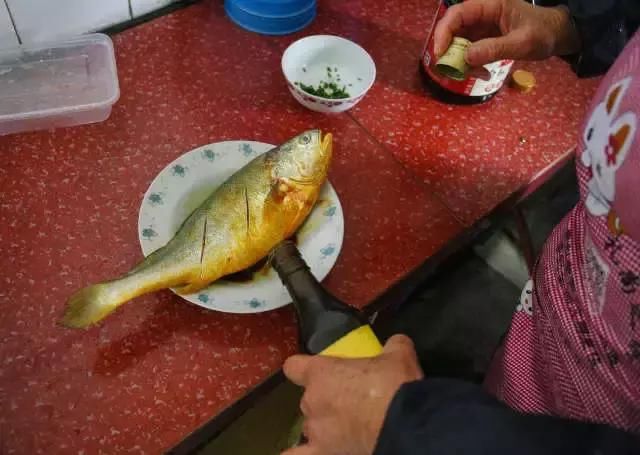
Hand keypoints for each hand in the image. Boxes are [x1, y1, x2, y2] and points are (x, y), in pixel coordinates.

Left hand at [281, 334, 423, 454]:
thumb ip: (392, 346)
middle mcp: (311, 400)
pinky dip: (298, 454)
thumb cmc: (395, 385)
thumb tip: (397, 342)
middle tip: (352, 400)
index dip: (302, 368)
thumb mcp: (398, 355)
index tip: (314, 371)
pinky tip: (313, 451)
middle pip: (309, 398)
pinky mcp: (323, 453)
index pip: (294, 367)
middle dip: (326, 399)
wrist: (406, 423)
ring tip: (348, 427)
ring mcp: (316, 429)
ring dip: (326, 425)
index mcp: (321, 372)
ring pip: (312, 426)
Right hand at [433, 0, 580, 66]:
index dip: (444, 31)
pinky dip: (470, 64)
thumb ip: (495, 49)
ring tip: (473, 74)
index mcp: (491, 5)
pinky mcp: (482, 39)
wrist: (556, 34)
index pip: (458, 14)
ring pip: (458, 42)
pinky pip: (467, 51)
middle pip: (453, 28)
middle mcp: (481, 14)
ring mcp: (481, 27)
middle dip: (448, 49)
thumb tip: (467, 57)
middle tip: (449, 69)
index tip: (440, 53)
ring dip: (459, 60)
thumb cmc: (543, 33)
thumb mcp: (522, 42)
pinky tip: (481, 73)